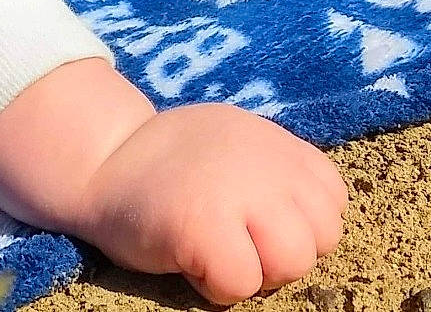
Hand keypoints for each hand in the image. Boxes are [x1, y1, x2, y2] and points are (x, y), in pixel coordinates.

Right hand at [83, 103, 346, 303]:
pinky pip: (242, 283)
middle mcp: (265, 162)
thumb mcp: (234, 143)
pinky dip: (217, 286)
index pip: (332, 200)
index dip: (295, 221)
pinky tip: (189, 259)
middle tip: (233, 237)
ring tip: (215, 250)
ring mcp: (235, 193)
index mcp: (275, 143)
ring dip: (256, 271)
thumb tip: (317, 218)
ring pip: (293, 263)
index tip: (252, 215)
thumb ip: (278, 169)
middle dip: (281, 251)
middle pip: (321, 238)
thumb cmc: (169, 166)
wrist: (98, 160)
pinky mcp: (202, 227)